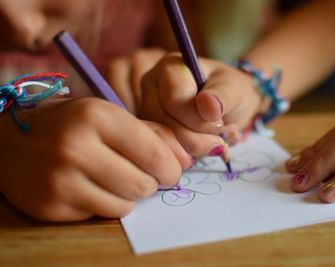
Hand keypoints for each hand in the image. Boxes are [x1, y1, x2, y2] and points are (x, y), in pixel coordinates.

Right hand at [0, 98, 191, 220]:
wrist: (12, 139)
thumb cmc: (72, 124)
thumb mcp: (111, 115)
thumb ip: (155, 134)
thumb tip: (187, 160)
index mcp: (97, 116)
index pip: (156, 156)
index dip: (171, 168)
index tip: (168, 170)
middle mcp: (76, 148)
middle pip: (144, 185)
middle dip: (149, 182)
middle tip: (138, 172)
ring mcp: (60, 181)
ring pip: (126, 206)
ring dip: (128, 195)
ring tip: (113, 178)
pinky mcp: (51, 207)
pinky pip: (101, 216)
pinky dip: (105, 204)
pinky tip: (91, 187)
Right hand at [108, 51, 262, 156]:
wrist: (230, 107)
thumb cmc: (232, 92)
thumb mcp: (234, 90)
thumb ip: (221, 97)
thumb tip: (207, 108)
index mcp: (169, 69)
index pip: (174, 101)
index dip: (198, 120)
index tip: (219, 123)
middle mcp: (151, 88)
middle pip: (163, 124)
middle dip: (196, 140)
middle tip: (221, 141)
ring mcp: (147, 112)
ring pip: (162, 141)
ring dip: (194, 150)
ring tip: (216, 143)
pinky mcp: (152, 133)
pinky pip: (165, 152)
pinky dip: (189, 156)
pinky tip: (205, 149)